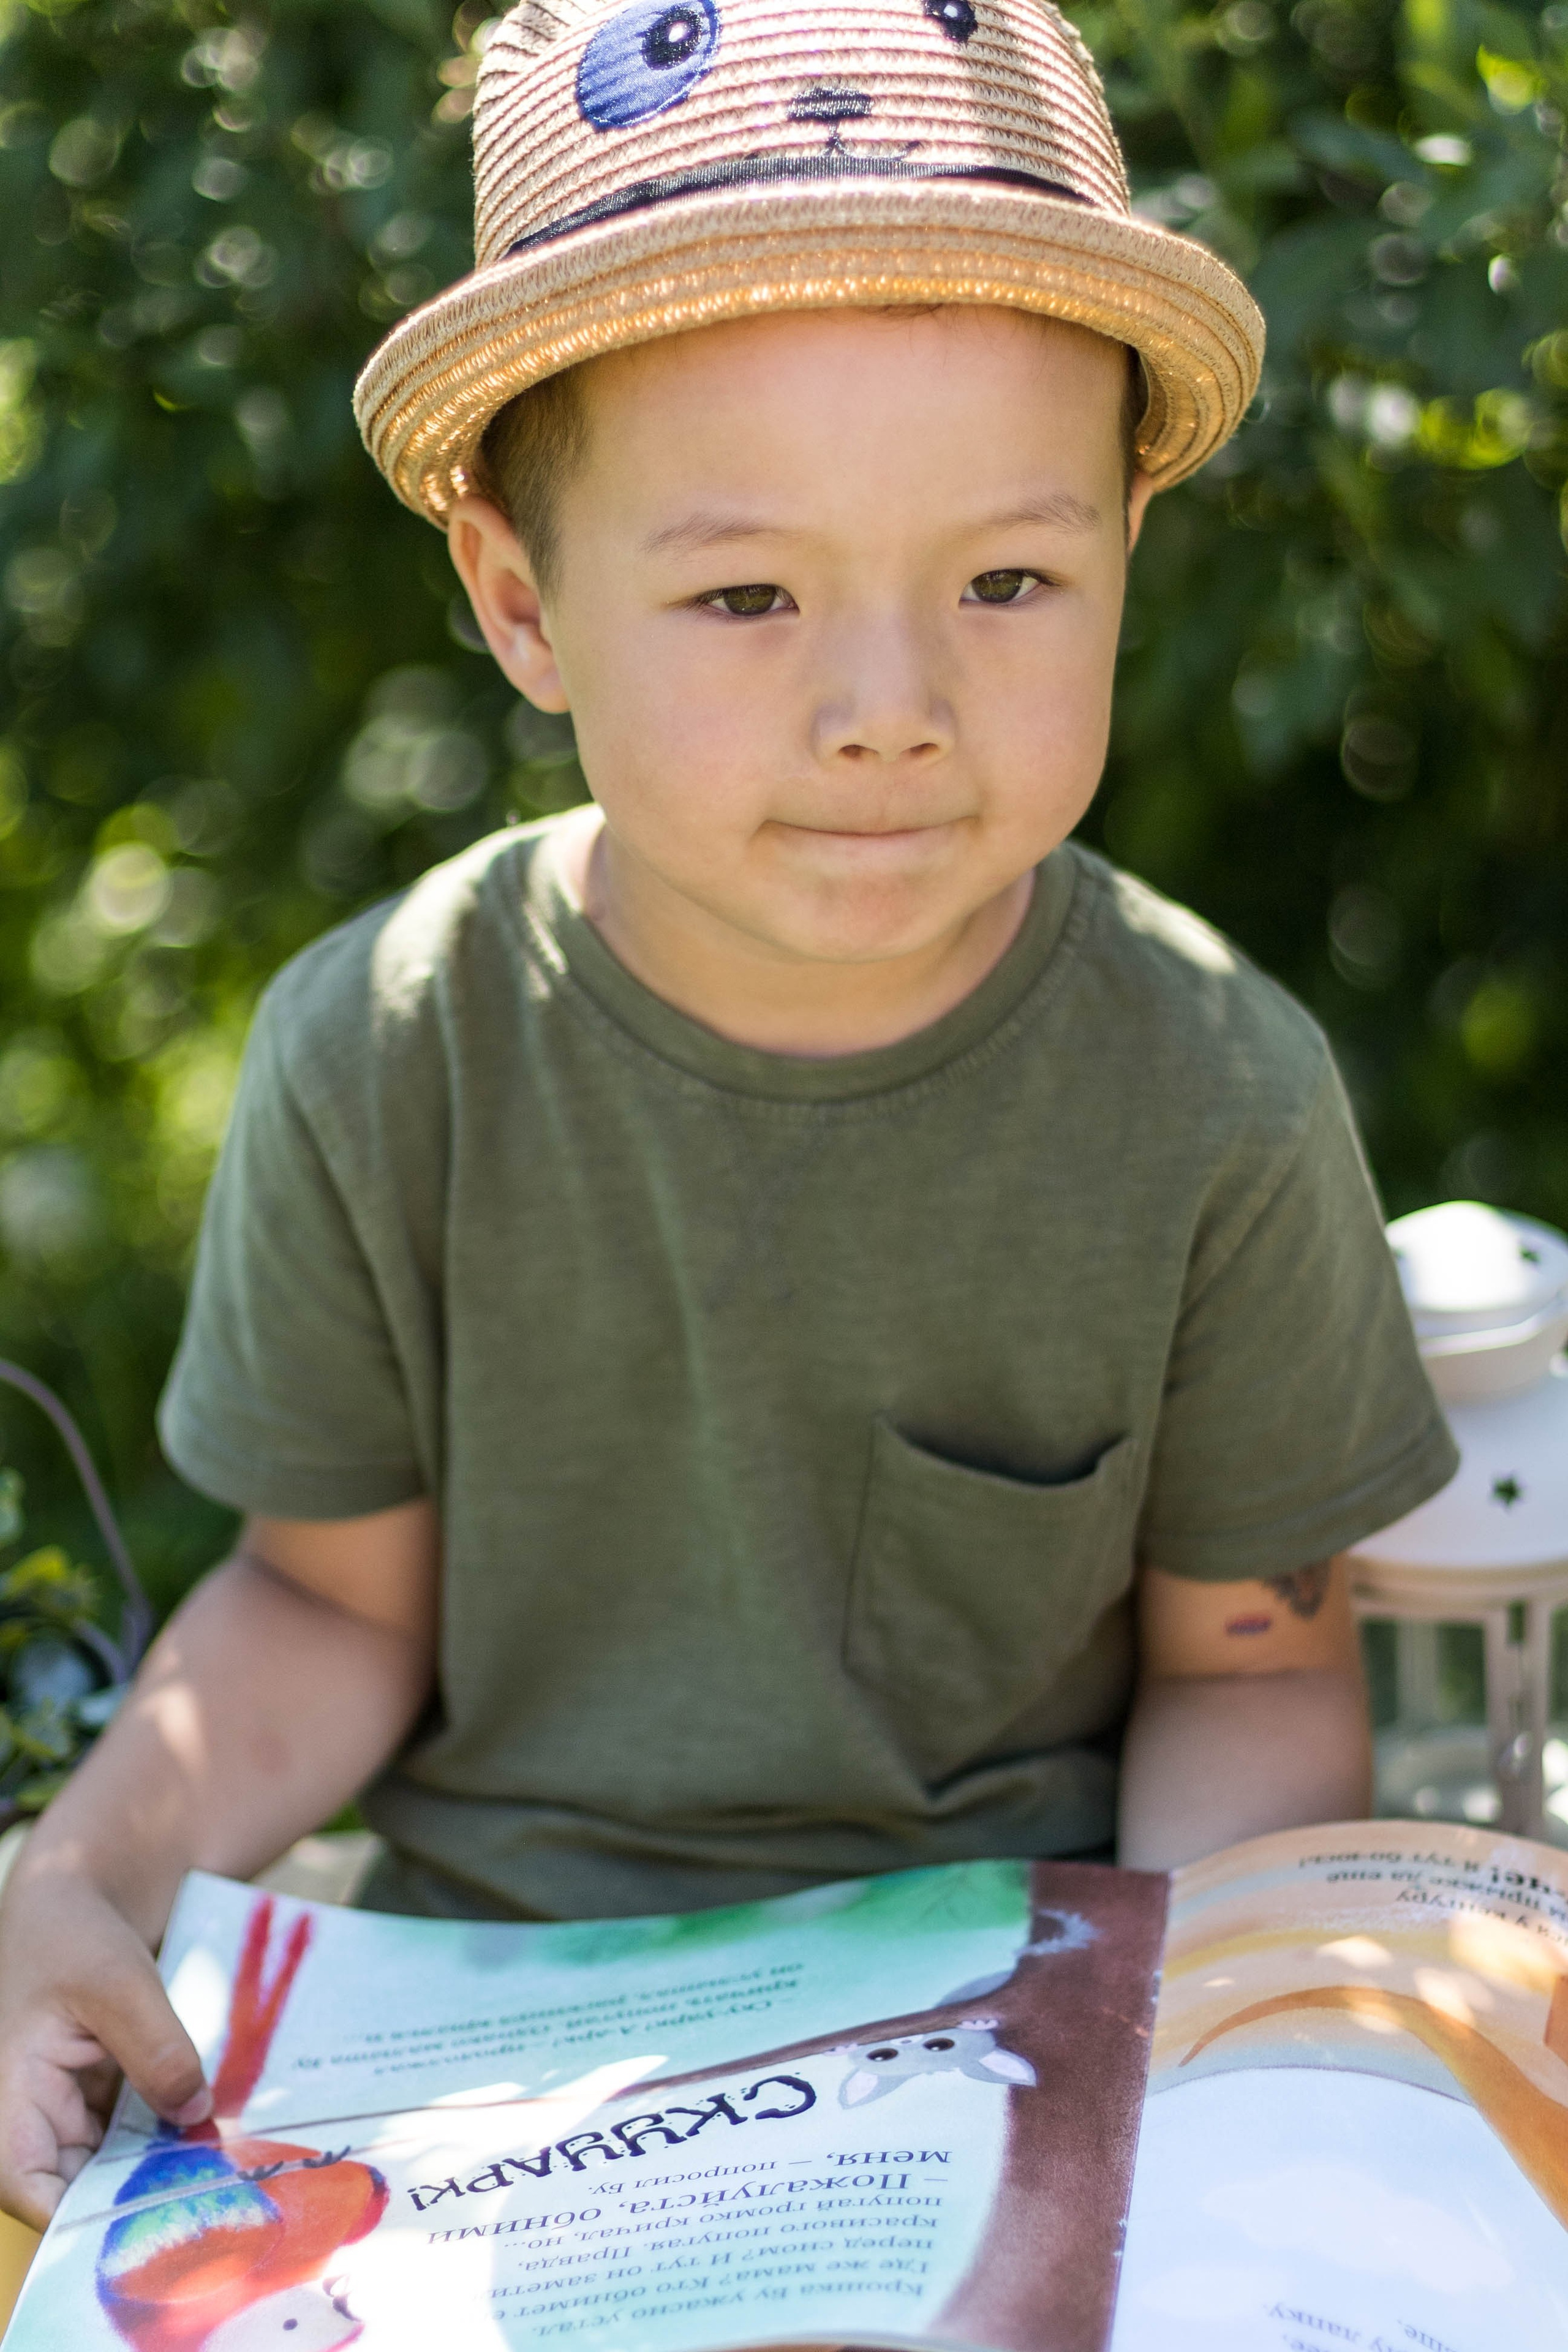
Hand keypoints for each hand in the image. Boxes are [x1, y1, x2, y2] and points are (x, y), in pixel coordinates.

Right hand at [0, 1861, 209, 2228]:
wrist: (75, 1897)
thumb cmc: (76, 1934)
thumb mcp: (121, 1984)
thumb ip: (156, 2051)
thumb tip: (194, 2118)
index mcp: (8, 2102)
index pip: (34, 2193)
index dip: (89, 2216)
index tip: (162, 2212)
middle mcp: (27, 2120)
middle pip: (77, 2188)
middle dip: (140, 2193)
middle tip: (215, 2190)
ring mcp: (61, 2114)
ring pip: (108, 2168)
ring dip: (157, 2167)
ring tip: (222, 2166)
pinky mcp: (93, 2102)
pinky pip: (127, 2139)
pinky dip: (162, 2137)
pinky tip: (209, 2133)